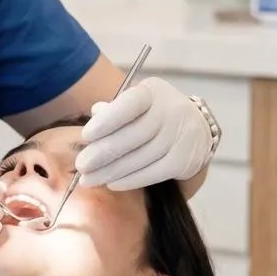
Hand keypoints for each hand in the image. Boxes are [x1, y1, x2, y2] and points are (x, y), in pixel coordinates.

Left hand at [75, 77, 211, 190]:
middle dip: (103, 152)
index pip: (130, 104)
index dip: (108, 120)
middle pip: (134, 135)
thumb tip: (95, 113)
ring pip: (142, 157)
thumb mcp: (133, 104)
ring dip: (112, 171)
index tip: (85, 135)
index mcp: (153, 92)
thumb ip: (113, 109)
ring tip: (89, 179)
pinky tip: (112, 183)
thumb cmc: (151, 114)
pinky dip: (131, 180)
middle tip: (81, 166)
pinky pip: (154, 173)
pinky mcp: (184, 161)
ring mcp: (181, 137)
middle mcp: (171, 111)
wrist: (195, 128)